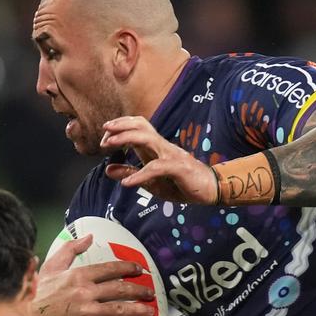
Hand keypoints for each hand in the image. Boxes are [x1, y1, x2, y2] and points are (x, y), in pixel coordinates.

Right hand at [31, 233, 154, 315]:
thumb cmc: (37, 293)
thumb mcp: (51, 266)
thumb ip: (70, 249)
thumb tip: (88, 237)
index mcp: (79, 275)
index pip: (110, 269)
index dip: (127, 268)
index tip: (139, 269)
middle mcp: (86, 291)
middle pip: (119, 288)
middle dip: (138, 289)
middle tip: (149, 292)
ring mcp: (87, 310)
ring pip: (119, 308)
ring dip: (138, 309)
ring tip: (149, 310)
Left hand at [100, 116, 219, 203]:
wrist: (210, 189)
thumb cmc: (181, 183)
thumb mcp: (150, 181)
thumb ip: (130, 173)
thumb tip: (107, 169)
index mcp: (155, 148)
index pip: (136, 127)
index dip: (119, 128)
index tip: (104, 138)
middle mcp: (162, 147)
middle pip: (140, 125)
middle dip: (120, 125)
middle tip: (104, 132)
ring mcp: (170, 155)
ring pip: (146, 138)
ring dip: (125, 138)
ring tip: (108, 144)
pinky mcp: (178, 167)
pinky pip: (156, 168)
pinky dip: (140, 175)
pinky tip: (126, 184)